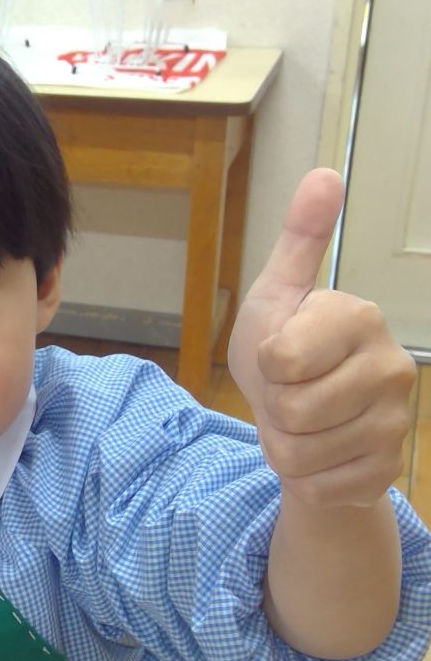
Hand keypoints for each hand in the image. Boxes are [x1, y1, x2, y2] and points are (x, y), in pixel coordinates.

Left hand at [228, 168, 416, 506]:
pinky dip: (302, 477)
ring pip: (298, 455)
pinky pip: (314, 487)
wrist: (305, 425)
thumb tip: (323, 173)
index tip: (282, 355)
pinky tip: (321, 456)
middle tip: (290, 396)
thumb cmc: (286, 357)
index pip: (279, 358)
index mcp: (360, 317)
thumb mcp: (275, 299)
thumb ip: (298, 243)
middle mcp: (394, 367)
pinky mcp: (387, 472)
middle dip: (272, 409)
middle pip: (290, 409)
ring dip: (283, 445)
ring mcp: (396, 424)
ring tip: (302, 425)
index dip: (264, 364)